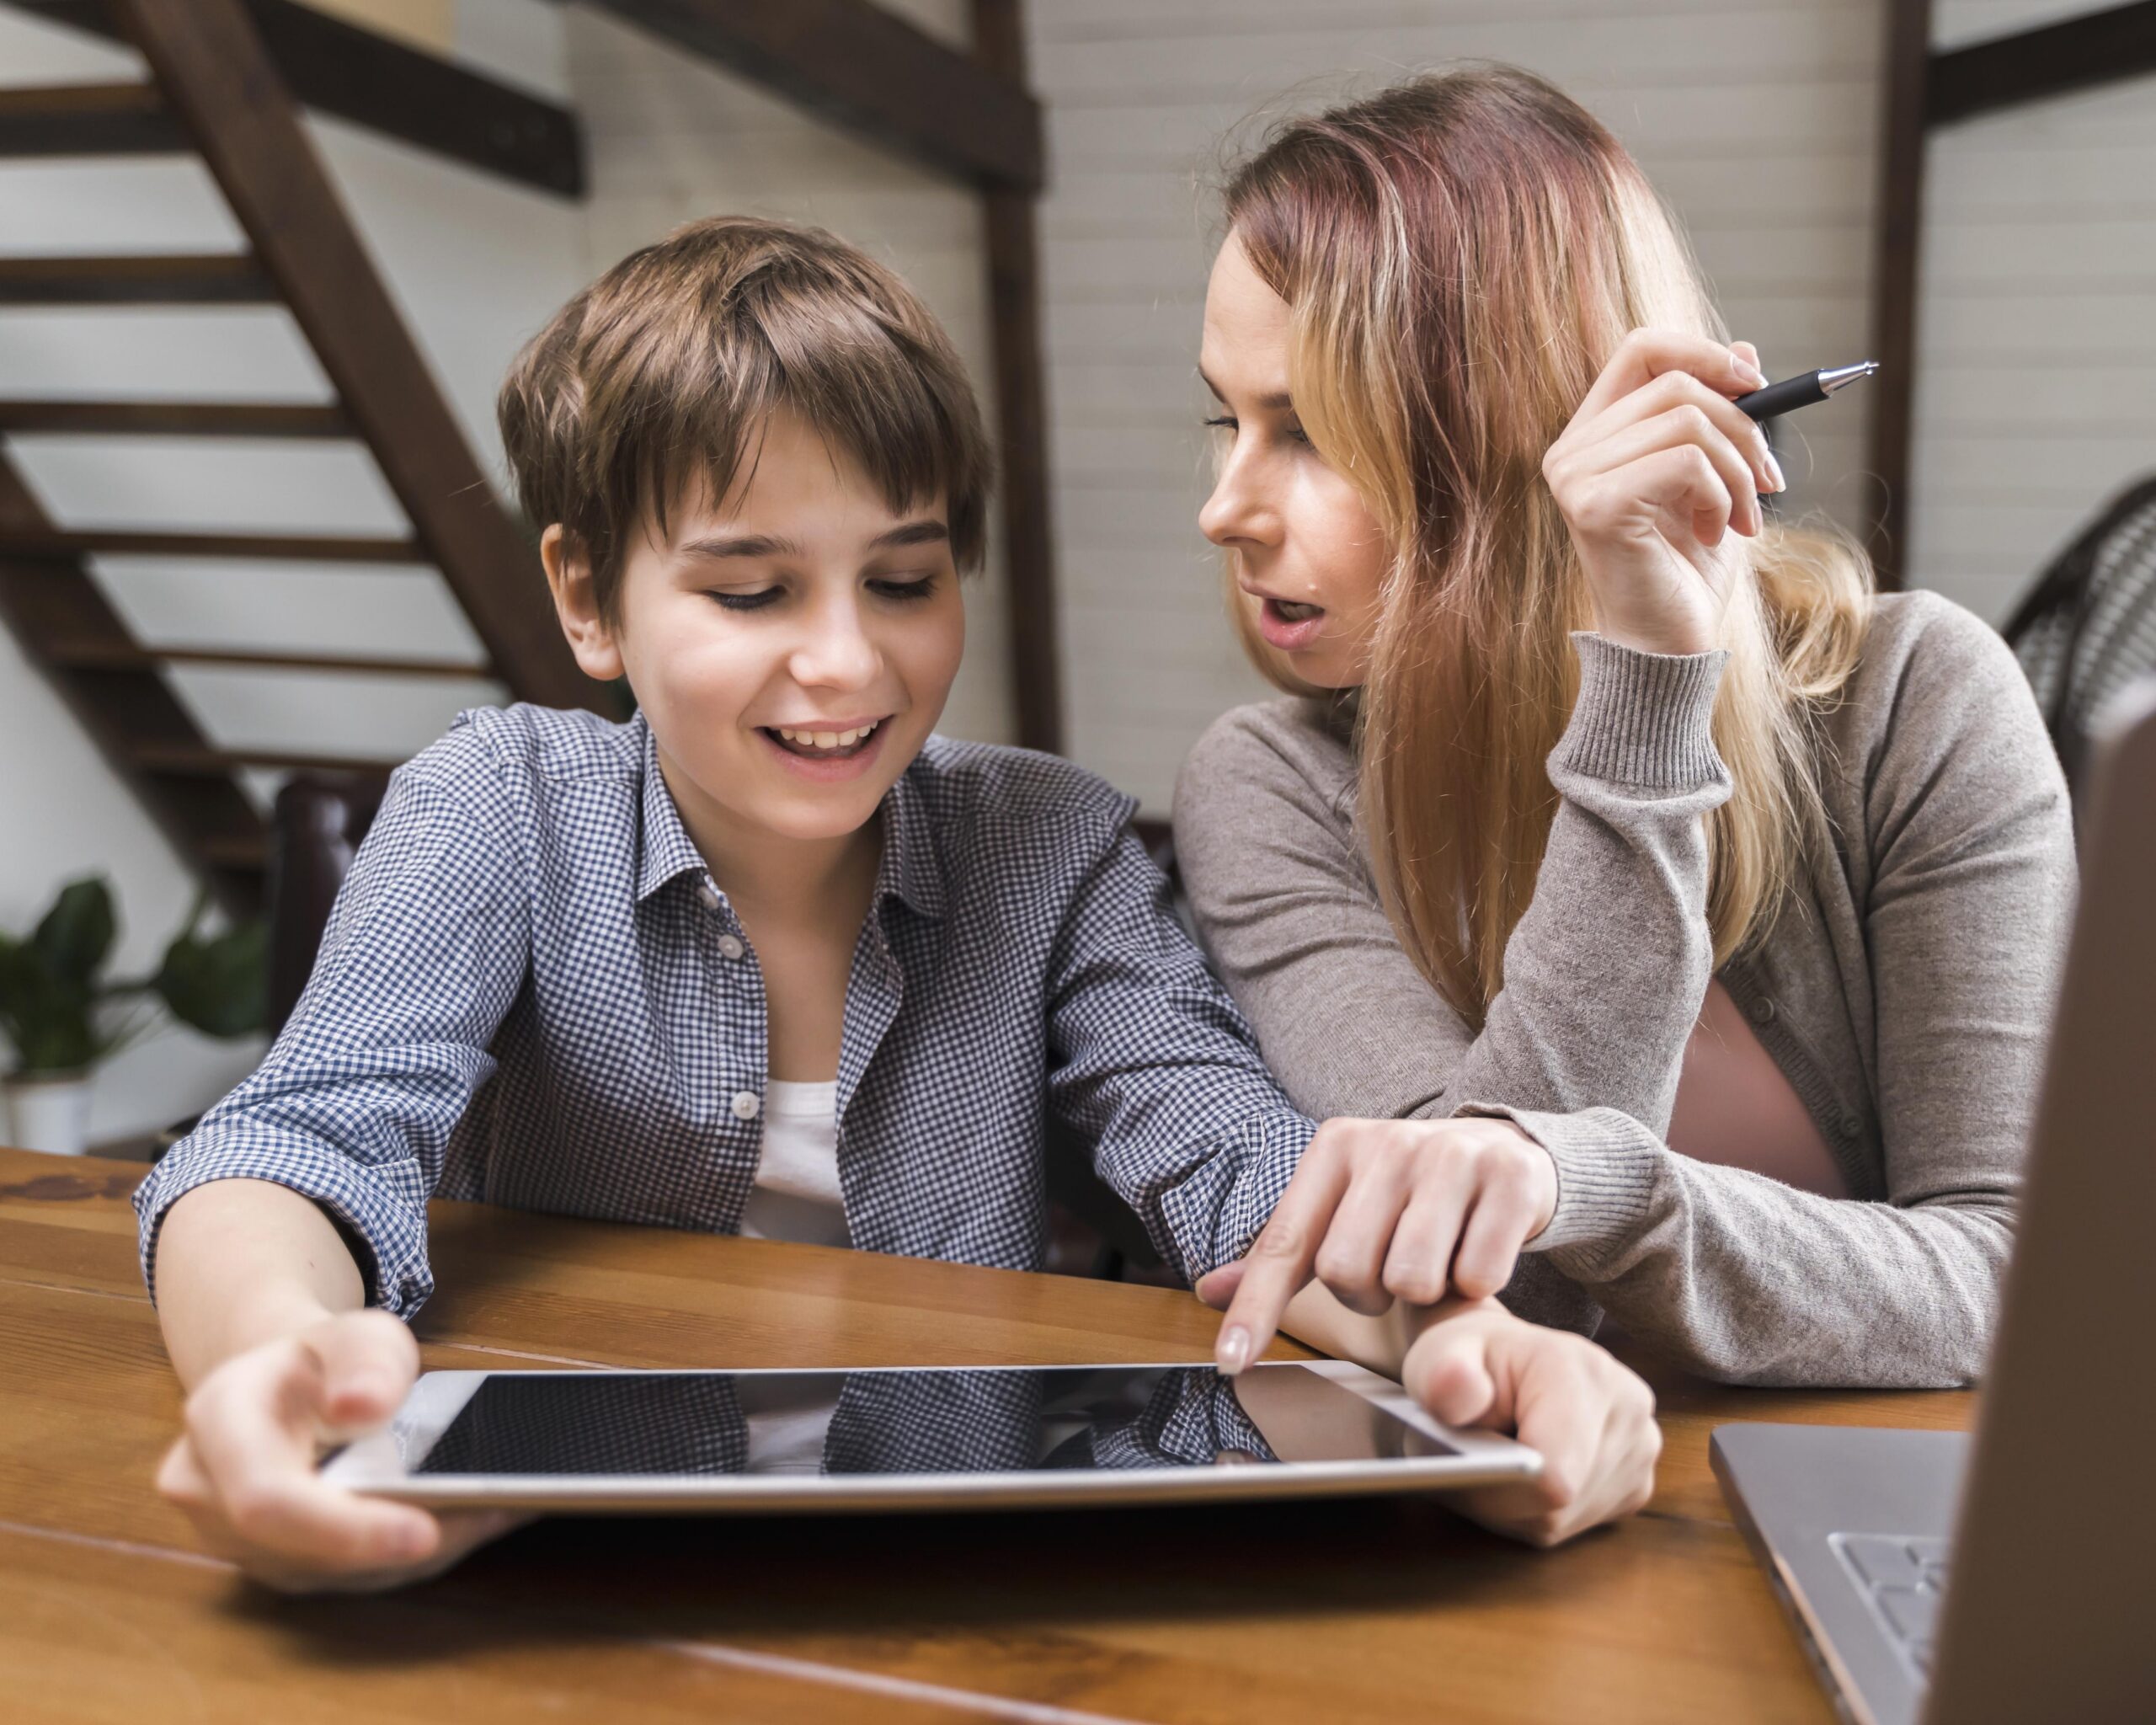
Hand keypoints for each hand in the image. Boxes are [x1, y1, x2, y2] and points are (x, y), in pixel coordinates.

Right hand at [156, 1307, 520, 1591]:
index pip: (267, 1496)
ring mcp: (234, 1537)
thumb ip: (366, 1360)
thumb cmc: (325, 1357)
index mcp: (217, 1419)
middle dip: (400, 1546)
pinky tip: (465, 1523)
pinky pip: (344, 1578)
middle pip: (304, 1550)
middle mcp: (207, 1490)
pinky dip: (407, 1557)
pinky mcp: (273, 1563)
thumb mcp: (355, 1332)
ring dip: (414, 1556)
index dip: (345, 1527)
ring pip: (331, 1574)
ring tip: (490, 1512)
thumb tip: (363, 1407)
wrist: (288, 1382)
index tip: (423, 1531)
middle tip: (489, 1513)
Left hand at [1197, 1116, 1557, 1373]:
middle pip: (1347, 1273)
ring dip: (1424, 1293)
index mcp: (1335, 1148)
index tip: (1230, 1363)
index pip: (1284, 1244)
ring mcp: (1451, 1155)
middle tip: (1392, 1271)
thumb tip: (1207, 1292)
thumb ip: (1281, 1252)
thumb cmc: (1409, 1194)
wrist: (1506, 1151)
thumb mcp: (1342, 1207)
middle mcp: (1387, 1142)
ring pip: (1412, 1281)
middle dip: (1369, 1294)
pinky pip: (1478, 1277)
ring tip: (1435, 1260)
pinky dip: (1475, 1285)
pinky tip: (1476, 1252)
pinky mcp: (1509, 1176)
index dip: (1255, 1308)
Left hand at [1405, 1301, 1660, 1546]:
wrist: (1502, 1358)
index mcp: (1585, 1371)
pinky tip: (1525, 1473)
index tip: (1468, 1472)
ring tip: (1500, 1460)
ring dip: (1521, 1505)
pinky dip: (1541, 1509)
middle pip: (1559, 1504)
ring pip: (1567, 1518)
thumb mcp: (1439, 1355)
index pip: (1555, 1479)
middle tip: (1476, 1459)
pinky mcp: (1638, 1479)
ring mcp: (1642, 1446)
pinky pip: (1579, 1520)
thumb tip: (1459, 1392)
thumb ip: (1443, 1375)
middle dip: (1505, 1497)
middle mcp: (1629, 1408)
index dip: (1500, 1492)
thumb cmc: (1466, 1359)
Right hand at [1541, 329, 1782, 655]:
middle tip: (1770, 480)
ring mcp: (1576, 476)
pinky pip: (1686, 461)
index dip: (1704, 353)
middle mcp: (1572, 450)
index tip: (1757, 387)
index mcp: (1593, 435)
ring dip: (1739, 470)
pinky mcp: (1596, 505)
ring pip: (1689, 419)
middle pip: (1677, 383)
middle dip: (1744, 427)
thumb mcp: (1716, 478)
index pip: (1642, 350)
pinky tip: (1716, 534)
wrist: (1667, 646)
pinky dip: (1721, 495)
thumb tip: (1744, 350)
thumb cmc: (1686, 570)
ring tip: (1744, 518)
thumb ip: (1720, 415)